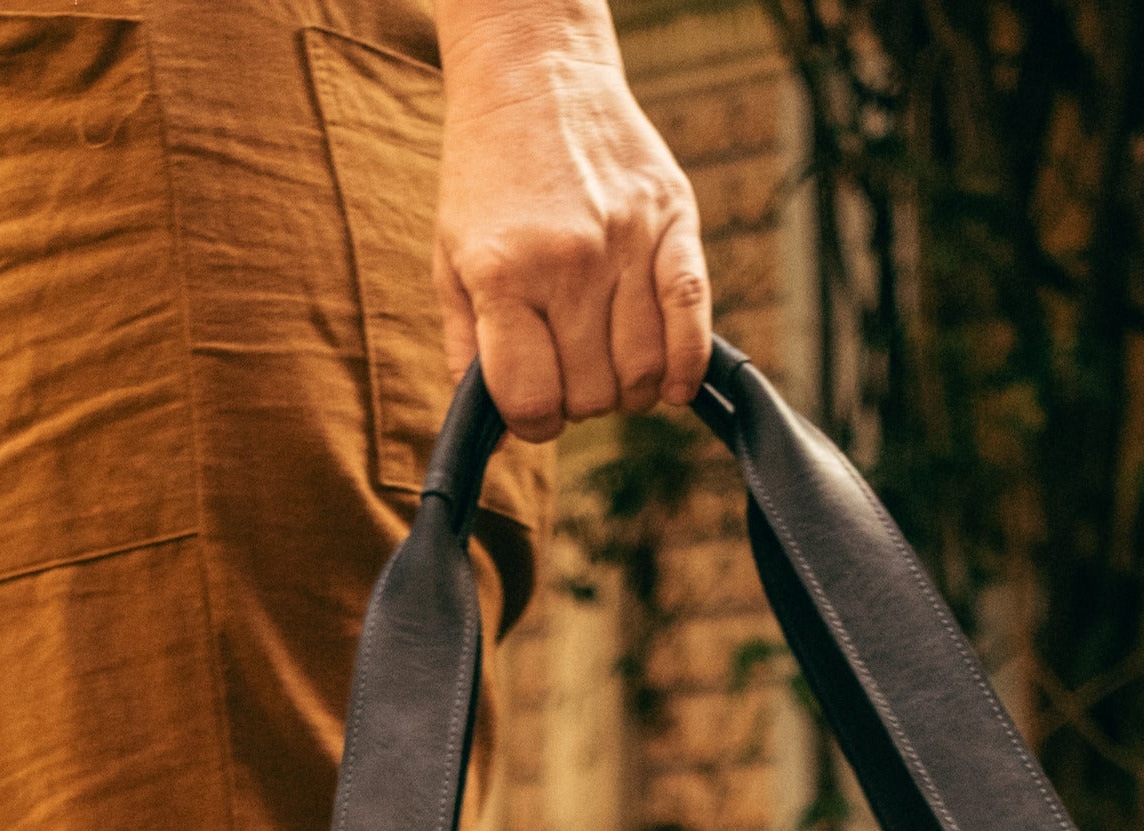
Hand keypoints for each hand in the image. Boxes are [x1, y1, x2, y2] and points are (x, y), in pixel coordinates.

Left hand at [435, 18, 710, 442]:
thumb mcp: (451, 262)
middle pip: (591, 394)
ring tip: (607, 363)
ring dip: (626, 389)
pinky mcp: (674, 221)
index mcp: (503, 275)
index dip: (532, 422)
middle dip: (577, 400)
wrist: (535, 79)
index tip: (533, 408)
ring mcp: (627, 242)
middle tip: (566, 369)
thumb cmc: (486, 179)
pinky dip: (685, 367)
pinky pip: (693, 316)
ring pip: (643, 372)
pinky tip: (670, 385)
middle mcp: (568, 262)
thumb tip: (496, 437)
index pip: (531, 400)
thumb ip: (468, 352)